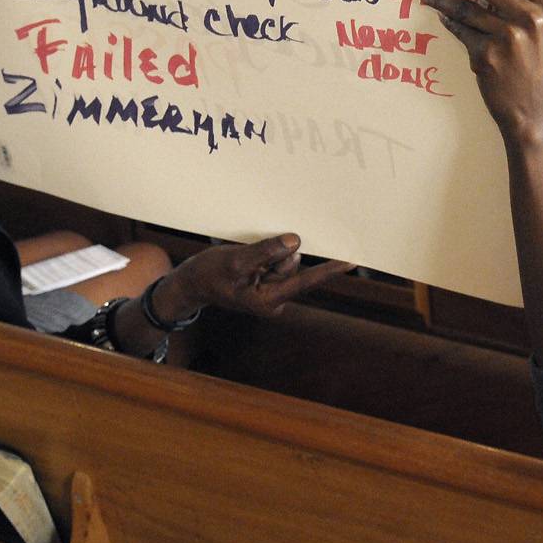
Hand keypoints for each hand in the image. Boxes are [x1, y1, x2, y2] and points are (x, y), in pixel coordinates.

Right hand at [157, 235, 351, 318]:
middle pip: (293, 266)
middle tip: (251, 256)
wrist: (190, 284)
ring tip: (244, 257)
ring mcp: (271, 289)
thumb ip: (266, 252)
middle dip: (279, 253)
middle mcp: (275, 298)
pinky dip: (268, 253)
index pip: (305, 280)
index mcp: (269, 300)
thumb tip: (295, 242)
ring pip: (285, 260)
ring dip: (270, 252)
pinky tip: (248, 256)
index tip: (351, 261)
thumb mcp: (236, 261)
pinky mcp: (267, 280)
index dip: (329, 269)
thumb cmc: (209, 275)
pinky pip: (277, 259)